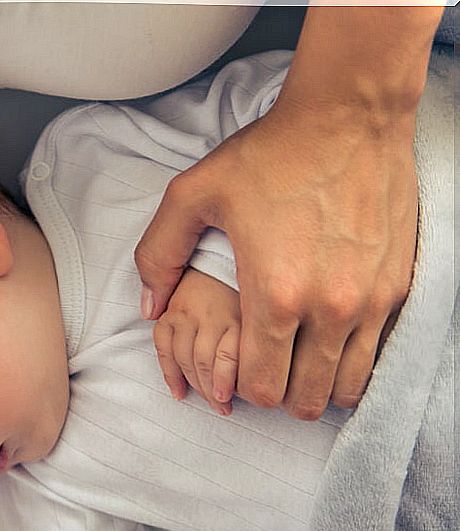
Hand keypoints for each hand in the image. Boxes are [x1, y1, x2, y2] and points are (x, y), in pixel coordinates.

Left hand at [135, 97, 415, 419]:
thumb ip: (159, 256)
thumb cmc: (269, 153)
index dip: (241, 387)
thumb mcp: (193, 195)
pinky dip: (352, 360)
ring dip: (317, 385)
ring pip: (345, 386)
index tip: (235, 364)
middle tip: (266, 367)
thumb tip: (149, 308)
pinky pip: (377, 354)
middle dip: (278, 395)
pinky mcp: (398, 285)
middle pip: (302, 399)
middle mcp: (328, 308)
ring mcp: (370, 300)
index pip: (259, 386)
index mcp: (274, 295)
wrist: (349, 113)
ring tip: (298, 360)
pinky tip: (330, 339)